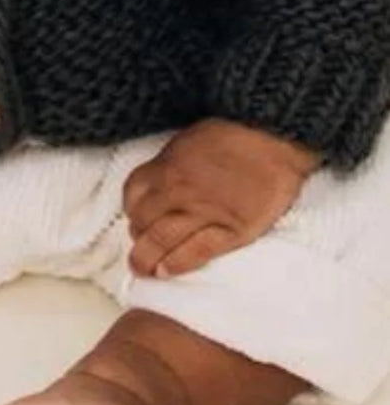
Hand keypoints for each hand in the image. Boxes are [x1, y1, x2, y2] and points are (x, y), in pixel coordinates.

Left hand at [121, 117, 321, 279]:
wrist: (274, 139)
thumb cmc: (233, 133)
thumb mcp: (188, 139)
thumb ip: (169, 163)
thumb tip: (157, 184)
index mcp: (167, 166)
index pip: (133, 194)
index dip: (131, 209)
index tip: (135, 218)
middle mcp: (180, 192)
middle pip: (143, 222)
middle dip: (137, 237)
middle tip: (139, 248)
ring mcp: (205, 213)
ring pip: (163, 241)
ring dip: (147, 258)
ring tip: (144, 269)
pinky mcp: (231, 230)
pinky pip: (197, 252)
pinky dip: (177, 264)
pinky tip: (167, 271)